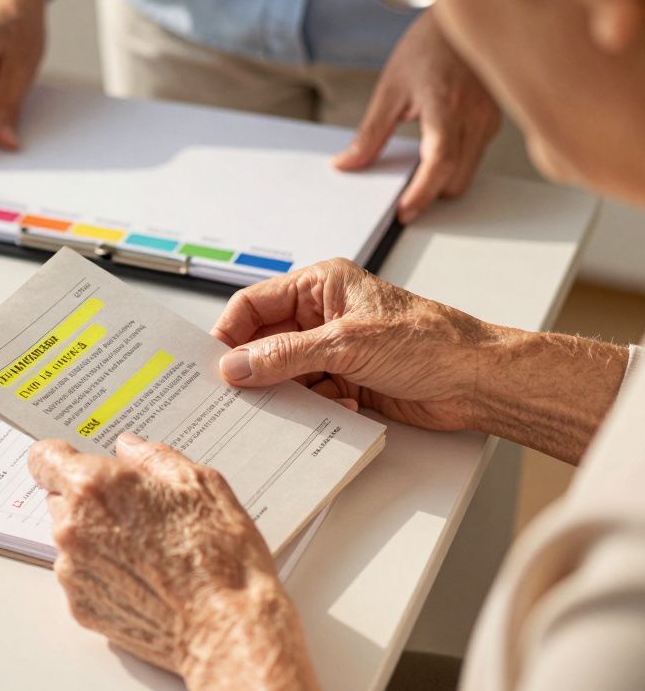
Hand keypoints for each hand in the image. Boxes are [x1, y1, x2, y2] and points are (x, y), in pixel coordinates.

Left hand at [29, 434, 321, 690]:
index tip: (76, 463)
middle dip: (90, 502)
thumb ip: (153, 457)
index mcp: (94, 487)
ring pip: (73, 542)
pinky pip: (83, 578)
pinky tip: (144, 581)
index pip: (43, 458)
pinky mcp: (80, 606)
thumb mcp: (199, 484)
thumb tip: (130, 449)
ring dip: (97, 540)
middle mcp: (72, 528)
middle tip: (136, 513)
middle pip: (61, 501)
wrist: (225, 628)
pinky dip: (104, 575)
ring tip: (148, 553)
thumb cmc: (218, 558)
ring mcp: (73, 571)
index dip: (61, 459)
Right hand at [210, 258, 629, 462]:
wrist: (477, 381)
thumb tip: (236, 366)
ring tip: (293, 403)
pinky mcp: (345, 379)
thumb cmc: (429, 342)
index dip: (229, 333)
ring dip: (287, 392)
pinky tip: (337, 406)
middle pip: (264, 341)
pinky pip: (308, 395)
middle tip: (236, 394)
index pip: (254, 304)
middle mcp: (322, 314)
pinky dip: (313, 406)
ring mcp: (332, 348)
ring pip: (283, 373)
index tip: (212, 363)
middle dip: (254, 368)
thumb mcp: (345, 344)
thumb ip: (284, 355)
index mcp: (320, 285)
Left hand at [333, 10, 500, 223]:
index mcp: (446, 105)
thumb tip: (347, 164)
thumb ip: (370, 134)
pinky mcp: (493, 121)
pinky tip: (433, 157)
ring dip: (442, 182)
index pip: (439, 161)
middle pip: (456, 177)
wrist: (460, 22)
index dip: (422, 192)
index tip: (403, 211)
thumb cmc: (428, 47)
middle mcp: (474, 115)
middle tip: (401, 199)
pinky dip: (454, 167)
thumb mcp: (389, 89)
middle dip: (430, 194)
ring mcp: (489, 119)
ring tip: (415, 176)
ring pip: (469, 173)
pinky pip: (475, 158)